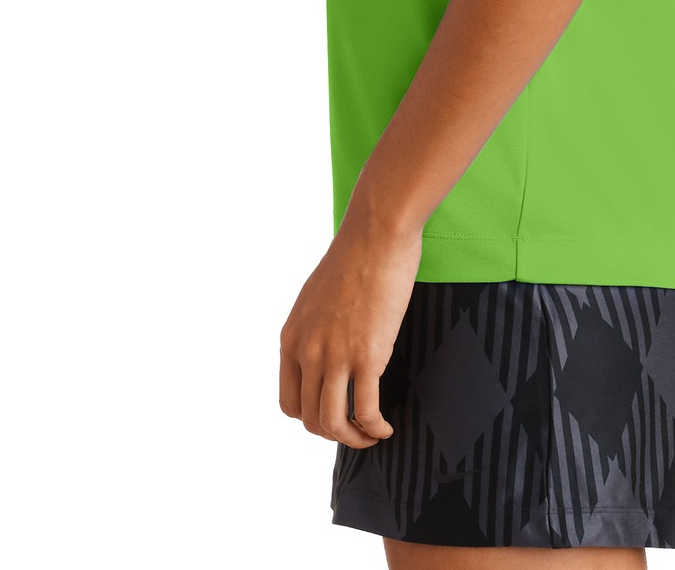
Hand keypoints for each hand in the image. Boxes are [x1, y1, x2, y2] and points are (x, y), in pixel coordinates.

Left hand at [279, 209, 421, 445]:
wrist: (376, 234)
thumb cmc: (354, 258)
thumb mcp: (316, 299)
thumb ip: (314, 330)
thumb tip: (326, 352)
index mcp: (291, 338)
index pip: (288, 402)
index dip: (310, 417)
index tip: (334, 413)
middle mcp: (306, 351)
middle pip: (309, 418)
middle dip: (334, 432)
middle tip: (356, 429)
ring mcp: (335, 355)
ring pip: (333, 422)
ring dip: (352, 439)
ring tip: (370, 435)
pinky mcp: (366, 355)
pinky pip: (365, 411)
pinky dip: (374, 428)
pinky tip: (385, 427)